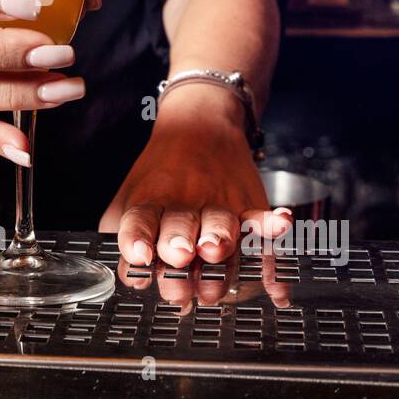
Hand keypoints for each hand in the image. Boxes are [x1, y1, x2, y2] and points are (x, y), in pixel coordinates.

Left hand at [99, 83, 290, 265]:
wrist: (199, 125)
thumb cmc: (161, 172)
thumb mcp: (128, 197)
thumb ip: (119, 233)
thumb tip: (125, 273)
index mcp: (151, 204)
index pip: (139, 222)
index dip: (137, 239)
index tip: (139, 253)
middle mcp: (184, 207)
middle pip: (179, 230)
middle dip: (178, 245)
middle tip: (179, 255)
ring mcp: (218, 206)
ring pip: (220, 228)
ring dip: (217, 240)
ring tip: (212, 249)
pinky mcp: (247, 205)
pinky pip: (261, 216)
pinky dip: (272, 223)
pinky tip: (279, 224)